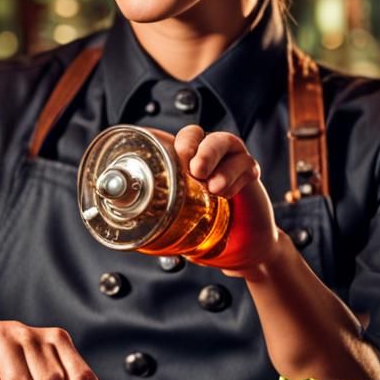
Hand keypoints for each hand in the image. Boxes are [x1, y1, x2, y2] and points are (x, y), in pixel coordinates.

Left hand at [173, 126, 278, 277]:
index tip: (179, 159)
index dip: (183, 144)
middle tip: (196, 170)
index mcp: (188, 157)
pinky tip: (226, 194)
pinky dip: (235, 179)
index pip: (185, 137)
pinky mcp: (249, 170)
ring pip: (228, 144)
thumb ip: (161, 208)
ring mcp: (230, 158)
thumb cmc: (203, 224)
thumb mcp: (177, 215)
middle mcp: (208, 152)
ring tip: (213, 187)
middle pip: (205, 136)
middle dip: (203, 151)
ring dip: (220, 166)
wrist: (238, 243)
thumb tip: (130, 217)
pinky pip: (246, 165)